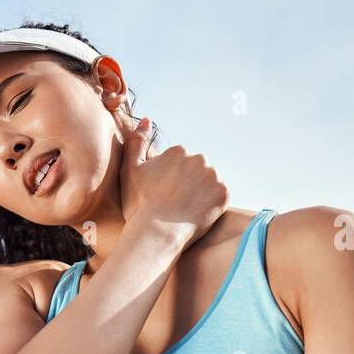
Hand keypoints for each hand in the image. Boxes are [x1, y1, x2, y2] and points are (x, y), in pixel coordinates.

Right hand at [118, 115, 228, 249]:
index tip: (162, 194)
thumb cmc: (139, 204)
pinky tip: (196, 214)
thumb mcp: (129, 170)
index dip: (169, 180)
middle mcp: (199, 158)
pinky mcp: (224, 193)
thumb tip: (147, 119)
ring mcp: (213, 176)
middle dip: (188, 183)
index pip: (178, 163)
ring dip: (200, 193)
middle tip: (174, 204)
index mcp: (178, 151)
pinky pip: (219, 196)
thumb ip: (137, 141)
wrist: (156, 233)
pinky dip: (211, 205)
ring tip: (185, 210)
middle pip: (196, 170)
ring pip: (208, 182)